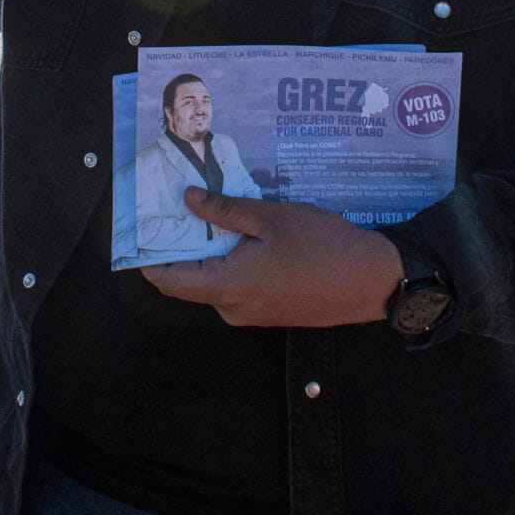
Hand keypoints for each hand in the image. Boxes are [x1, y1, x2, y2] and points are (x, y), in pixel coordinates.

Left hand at [142, 186, 404, 327]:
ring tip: (219, 210)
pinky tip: (247, 233)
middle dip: (183, 243)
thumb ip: (224, 210)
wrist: (372, 281)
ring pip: (215, 280)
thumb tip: (187, 200)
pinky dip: (233, 261)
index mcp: (227, 286)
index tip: (142, 225)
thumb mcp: (270, 217)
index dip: (148, 254)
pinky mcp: (270, 312)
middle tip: (182, 202)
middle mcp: (233, 308)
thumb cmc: (322, 246)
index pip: (167, 279)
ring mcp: (252, 314)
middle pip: (189, 278)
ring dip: (212, 250)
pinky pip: (237, 287)